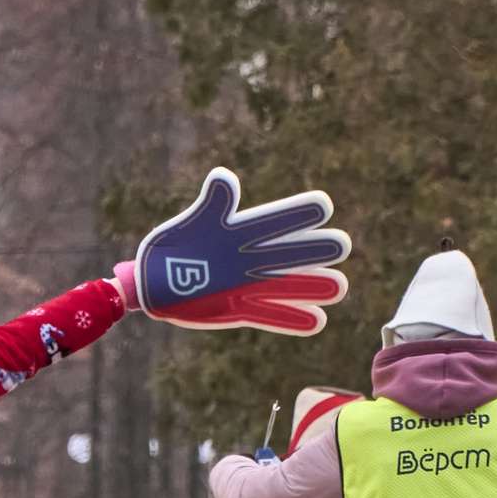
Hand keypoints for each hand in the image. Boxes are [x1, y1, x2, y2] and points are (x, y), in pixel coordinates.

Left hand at [134, 167, 349, 334]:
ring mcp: (248, 286)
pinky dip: (292, 319)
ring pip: (286, 286)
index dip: (296, 213)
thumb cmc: (172, 247)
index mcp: (240, 232)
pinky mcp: (240, 310)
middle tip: (342, 244)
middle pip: (288, 253)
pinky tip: (318, 320)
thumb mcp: (192, 224)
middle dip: (314, 249)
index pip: (274, 220)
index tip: (323, 205)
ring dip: (311, 286)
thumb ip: (212, 204)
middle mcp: (250, 258)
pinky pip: (270, 315)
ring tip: (340, 286)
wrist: (154, 283)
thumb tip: (224, 177)